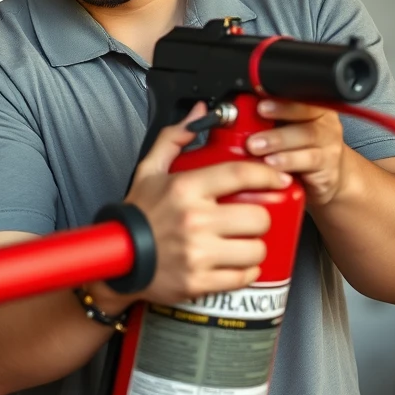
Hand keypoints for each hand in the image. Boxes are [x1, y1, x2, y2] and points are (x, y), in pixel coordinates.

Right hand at [124, 105, 290, 304]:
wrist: (116, 258)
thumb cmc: (137, 215)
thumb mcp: (149, 171)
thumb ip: (174, 138)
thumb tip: (199, 113)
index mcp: (184, 189)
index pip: (240, 174)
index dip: (267, 174)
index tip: (278, 178)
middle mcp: (194, 220)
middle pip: (257, 217)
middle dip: (260, 218)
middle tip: (250, 218)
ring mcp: (198, 254)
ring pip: (256, 250)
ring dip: (255, 247)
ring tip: (243, 242)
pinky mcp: (199, 282)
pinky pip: (242, 277)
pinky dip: (245, 271)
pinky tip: (236, 263)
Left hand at [246, 100, 346, 206]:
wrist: (328, 178)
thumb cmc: (300, 149)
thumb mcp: (286, 131)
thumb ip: (267, 121)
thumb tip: (234, 115)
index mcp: (312, 107)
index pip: (298, 95)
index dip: (279, 97)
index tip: (259, 102)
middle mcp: (324, 121)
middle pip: (305, 112)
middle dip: (278, 113)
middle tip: (255, 121)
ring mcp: (329, 143)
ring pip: (307, 135)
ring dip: (278, 141)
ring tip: (256, 147)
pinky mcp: (328, 166)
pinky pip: (310, 160)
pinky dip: (289, 161)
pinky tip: (273, 164)